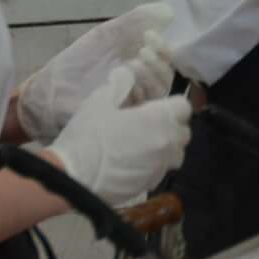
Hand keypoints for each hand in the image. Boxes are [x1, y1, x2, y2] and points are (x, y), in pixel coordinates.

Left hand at [16, 2, 174, 137]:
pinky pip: (147, 109)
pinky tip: (128, 81)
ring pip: (160, 92)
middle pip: (166, 75)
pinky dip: (142, 92)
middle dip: (160, 60)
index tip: (150, 35)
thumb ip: (134, 21)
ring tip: (135, 63)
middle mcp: (141, 84)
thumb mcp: (105, 37)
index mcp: (138, 63)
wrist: (50, 93)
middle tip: (143, 50)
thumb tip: (169, 11)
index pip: (164, 58)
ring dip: (153, 75)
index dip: (163, 46)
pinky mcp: (128, 119)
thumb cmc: (76, 64)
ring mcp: (135, 103)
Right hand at [43, 68, 192, 206]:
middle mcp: (168, 144)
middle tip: (147, 122)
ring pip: (176, 152)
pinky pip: (162, 168)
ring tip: (142, 141)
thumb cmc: (89, 135)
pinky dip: (155, 162)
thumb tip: (128, 74)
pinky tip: (133, 159)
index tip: (154, 105)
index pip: (183, 107)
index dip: (170, 104)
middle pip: (183, 131)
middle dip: (170, 124)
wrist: (74, 176)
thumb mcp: (101, 100)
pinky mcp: (152, 183)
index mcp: (160, 119)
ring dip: (166, 145)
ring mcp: (162, 166)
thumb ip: (121, 84)